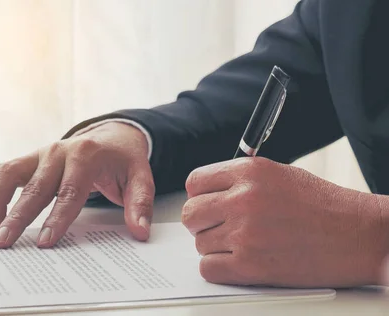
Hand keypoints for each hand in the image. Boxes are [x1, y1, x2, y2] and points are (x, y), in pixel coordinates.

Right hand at [0, 122, 153, 247]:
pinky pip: (1, 170)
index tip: (44, 242)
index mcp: (86, 156)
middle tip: (4, 243)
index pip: (69, 191)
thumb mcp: (141, 177)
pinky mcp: (29, 158)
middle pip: (35, 187)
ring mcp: (40, 153)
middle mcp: (59, 152)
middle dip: (17, 217)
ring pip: (9, 174)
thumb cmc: (122, 162)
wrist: (110, 137)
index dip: (56, 218)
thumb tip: (140, 231)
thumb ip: (140, 203)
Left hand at [182, 157, 388, 287]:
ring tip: (243, 244)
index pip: (194, 182)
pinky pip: (208, 269)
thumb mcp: (278, 174)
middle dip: (202, 222)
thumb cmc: (322, 206)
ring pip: (199, 244)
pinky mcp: (251, 266)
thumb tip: (206, 194)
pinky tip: (239, 262)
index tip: (209, 204)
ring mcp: (246, 233)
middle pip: (190, 214)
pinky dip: (218, 268)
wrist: (357, 235)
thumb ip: (239, 181)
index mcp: (249, 172)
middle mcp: (244, 199)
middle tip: (221, 227)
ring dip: (215, 247)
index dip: (199, 196)